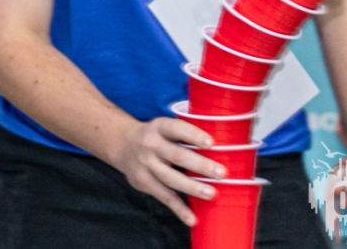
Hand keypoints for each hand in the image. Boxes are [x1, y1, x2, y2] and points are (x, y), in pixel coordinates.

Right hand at [110, 116, 225, 225]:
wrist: (121, 144)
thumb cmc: (155, 137)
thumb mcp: (165, 128)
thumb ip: (186, 137)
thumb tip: (224, 149)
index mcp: (159, 127)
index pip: (176, 129)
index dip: (193, 135)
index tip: (211, 143)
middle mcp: (150, 145)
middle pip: (176, 155)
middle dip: (199, 164)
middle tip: (221, 173)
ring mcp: (145, 164)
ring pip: (169, 178)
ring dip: (191, 187)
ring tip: (212, 193)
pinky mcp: (143, 182)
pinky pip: (163, 196)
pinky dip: (178, 209)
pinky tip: (192, 219)